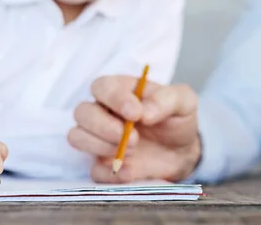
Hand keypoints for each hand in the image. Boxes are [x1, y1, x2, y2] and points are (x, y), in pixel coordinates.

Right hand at [68, 76, 200, 182]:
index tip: (136, 114)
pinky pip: (93, 169)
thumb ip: (167, 99)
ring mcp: (100, 139)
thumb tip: (145, 112)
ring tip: (132, 152)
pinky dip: (110, 172)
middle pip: (82, 112)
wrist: (182, 152)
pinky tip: (130, 170)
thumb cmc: (176, 120)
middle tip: (133, 137)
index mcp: (121, 90)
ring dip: (101, 146)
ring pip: (77, 136)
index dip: (114, 99)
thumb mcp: (183, 102)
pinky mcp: (103, 164)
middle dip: (104, 126)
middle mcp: (104, 112)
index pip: (101, 86)